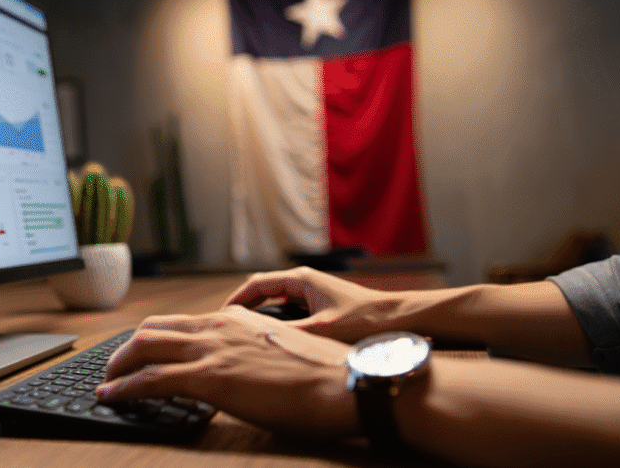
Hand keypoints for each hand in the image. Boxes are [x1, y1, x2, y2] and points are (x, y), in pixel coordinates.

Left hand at [97, 305, 357, 437]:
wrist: (341, 383)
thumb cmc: (323, 374)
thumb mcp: (281, 349)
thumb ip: (254, 350)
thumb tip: (245, 365)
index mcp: (236, 318)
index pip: (182, 321)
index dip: (157, 336)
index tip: (144, 349)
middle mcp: (217, 326)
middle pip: (154, 328)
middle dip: (129, 347)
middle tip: (117, 364)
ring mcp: (210, 350)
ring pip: (144, 347)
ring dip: (119, 364)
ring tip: (107, 380)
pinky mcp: (207, 378)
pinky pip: (149, 380)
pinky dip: (123, 387)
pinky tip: (110, 396)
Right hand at [224, 267, 405, 342]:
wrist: (399, 319)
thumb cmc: (365, 320)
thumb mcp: (322, 330)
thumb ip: (289, 334)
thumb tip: (258, 341)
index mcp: (301, 279)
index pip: (256, 284)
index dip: (235, 300)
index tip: (220, 316)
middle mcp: (304, 281)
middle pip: (262, 289)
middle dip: (243, 306)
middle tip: (227, 326)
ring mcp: (312, 292)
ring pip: (275, 301)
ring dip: (259, 313)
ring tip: (244, 333)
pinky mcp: (320, 305)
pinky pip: (289, 310)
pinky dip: (276, 320)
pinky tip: (274, 338)